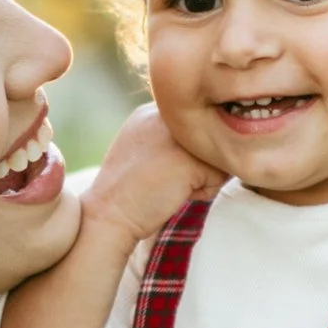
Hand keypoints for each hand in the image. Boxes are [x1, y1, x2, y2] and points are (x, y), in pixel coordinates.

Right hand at [78, 104, 222, 244]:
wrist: (108, 215)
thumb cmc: (128, 192)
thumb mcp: (143, 149)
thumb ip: (172, 139)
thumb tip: (212, 146)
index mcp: (150, 111)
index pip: (193, 127)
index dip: (186, 153)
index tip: (161, 169)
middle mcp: (166, 116)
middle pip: (207, 139)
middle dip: (196, 163)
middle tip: (166, 178)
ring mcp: (178, 136)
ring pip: (215, 157)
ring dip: (202, 177)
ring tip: (172, 186)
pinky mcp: (190, 159)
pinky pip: (219, 176)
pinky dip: (203, 192)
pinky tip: (176, 194)